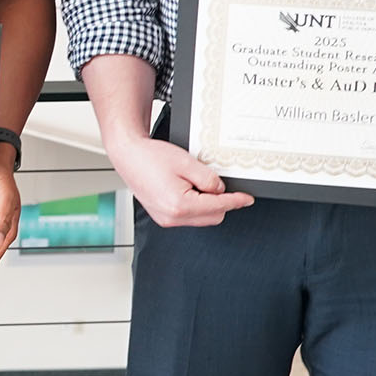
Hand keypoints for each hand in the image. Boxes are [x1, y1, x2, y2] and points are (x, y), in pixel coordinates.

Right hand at [108, 133, 252, 229]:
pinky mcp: (162, 217)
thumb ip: (208, 179)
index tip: (247, 198)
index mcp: (180, 205)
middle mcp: (172, 217)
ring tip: (195, 182)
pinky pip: (188, 217)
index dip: (235, 201)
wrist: (128, 156)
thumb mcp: (187, 162)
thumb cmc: (151, 157)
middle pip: (213, 217)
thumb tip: (220, 190)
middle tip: (215, 182)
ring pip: (201, 219)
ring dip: (207, 205)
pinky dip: (195, 206)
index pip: (218, 206)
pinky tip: (188, 189)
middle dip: (221, 203)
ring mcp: (166, 219)